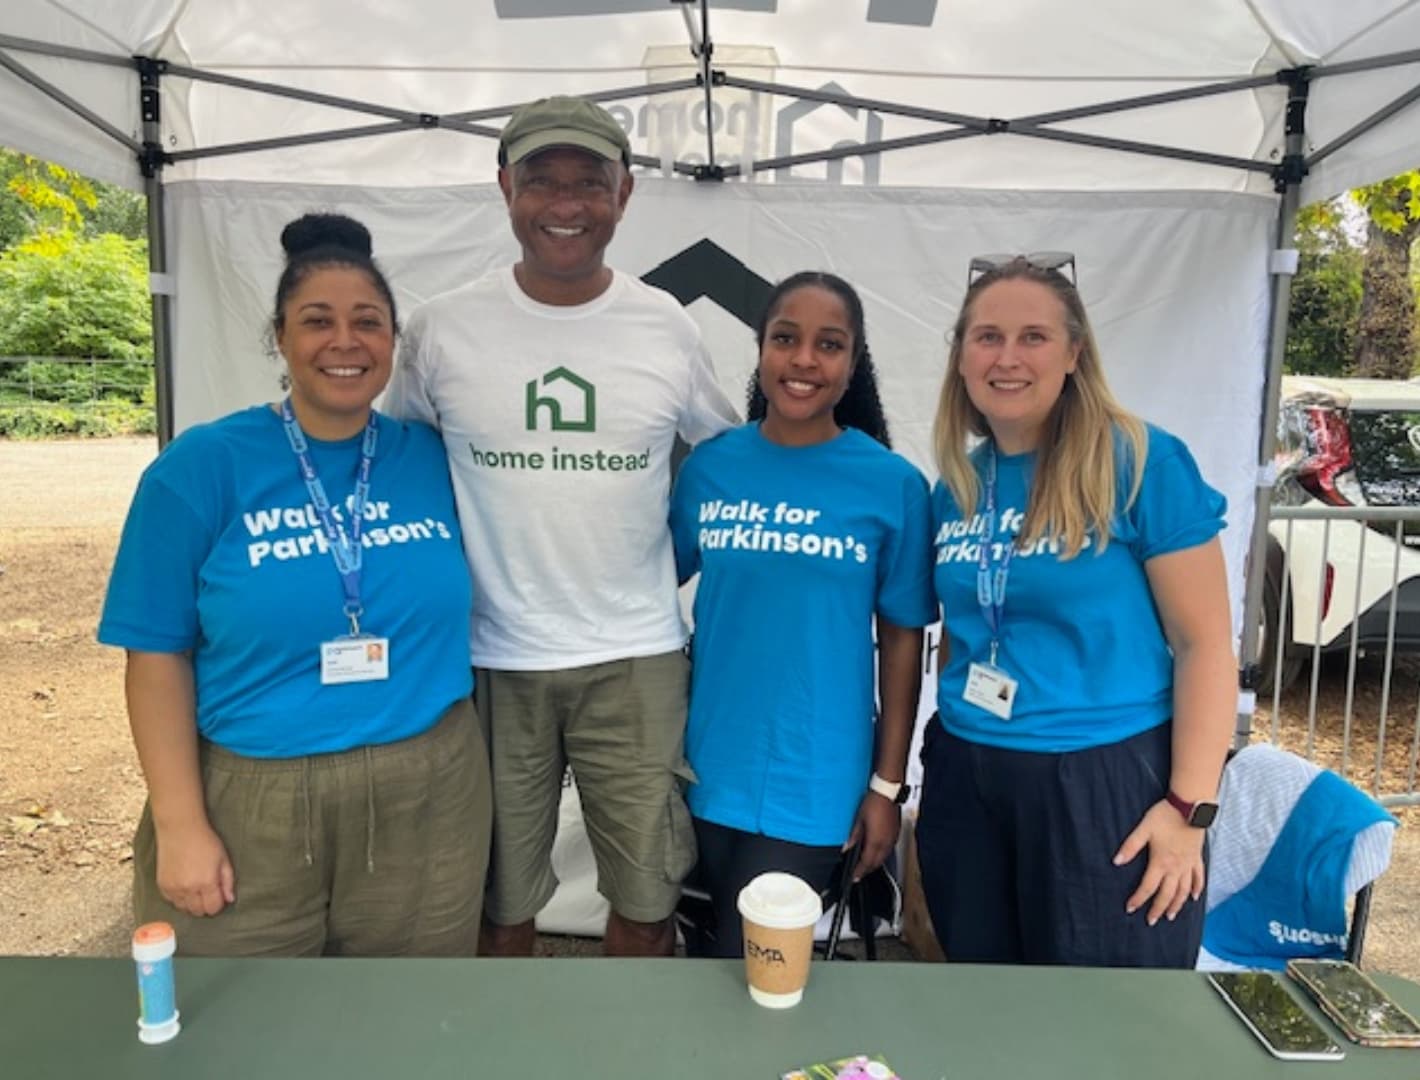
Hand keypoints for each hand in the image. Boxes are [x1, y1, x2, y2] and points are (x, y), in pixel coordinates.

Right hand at [155, 819, 235, 916]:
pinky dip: (178, 898)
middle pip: (198, 912)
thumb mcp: (223, 859)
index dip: (218, 904)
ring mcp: (173, 888)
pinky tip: (184, 886)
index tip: (218, 895)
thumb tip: (230, 899)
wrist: (180, 829)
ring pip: (184, 909)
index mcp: (206, 882)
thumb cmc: (204, 841)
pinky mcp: (162, 885)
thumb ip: (228, 881)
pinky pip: (171, 901)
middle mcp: (188, 889)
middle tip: (208, 892)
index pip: (213, 908)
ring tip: (196, 888)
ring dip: (191, 903)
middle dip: (205, 905)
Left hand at [844, 792, 901, 881]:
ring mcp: (892, 839)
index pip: (867, 863)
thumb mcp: (859, 820)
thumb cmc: (874, 803)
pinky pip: (889, 850)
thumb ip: (853, 836)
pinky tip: (877, 852)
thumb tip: (847, 847)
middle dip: (868, 870)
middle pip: (877, 863)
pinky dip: (882, 855)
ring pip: (884, 858)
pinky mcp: (896, 834)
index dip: (860, 871)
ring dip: (875, 863)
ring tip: (866, 865)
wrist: (887, 792)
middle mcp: (886, 843)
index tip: (855, 877)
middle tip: (859, 873)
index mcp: (876, 841)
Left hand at [1113, 799, 1204, 925]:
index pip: (1148, 887)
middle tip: (1151, 921)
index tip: (1130, 909)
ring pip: (1184, 891)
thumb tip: (1116, 862)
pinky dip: (1196, 889)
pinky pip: (1199, 878)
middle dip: (1158, 909)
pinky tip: (1194, 898)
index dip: (1138, 899)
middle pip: (1167, 894)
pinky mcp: (1197, 858)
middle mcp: (1176, 867)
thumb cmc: (1165, 816)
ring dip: (1177, 905)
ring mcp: (1189, 864)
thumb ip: (1130, 846)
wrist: (1190, 807)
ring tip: (1171, 916)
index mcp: (1161, 862)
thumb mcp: (1143, 829)